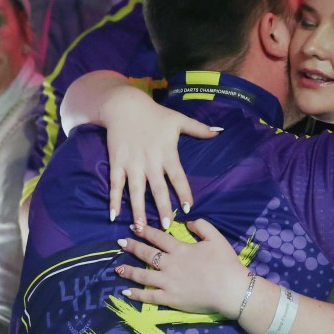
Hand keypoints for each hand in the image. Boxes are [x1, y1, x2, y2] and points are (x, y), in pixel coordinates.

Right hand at [101, 86, 221, 230]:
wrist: (125, 105)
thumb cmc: (155, 114)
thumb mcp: (179, 119)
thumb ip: (199, 128)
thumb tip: (219, 132)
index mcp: (167, 153)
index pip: (178, 177)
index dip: (184, 193)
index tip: (188, 208)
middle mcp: (150, 161)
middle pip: (158, 189)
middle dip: (162, 208)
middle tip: (167, 227)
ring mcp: (132, 164)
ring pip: (136, 191)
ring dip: (138, 209)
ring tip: (141, 227)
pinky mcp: (117, 163)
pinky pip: (115, 185)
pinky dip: (113, 200)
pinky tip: (114, 216)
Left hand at [115, 220, 249, 316]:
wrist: (230, 289)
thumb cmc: (225, 263)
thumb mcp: (217, 238)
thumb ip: (202, 226)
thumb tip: (188, 223)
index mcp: (180, 249)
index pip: (158, 238)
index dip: (145, 231)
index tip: (134, 227)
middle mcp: (170, 264)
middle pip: (146, 254)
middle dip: (132, 247)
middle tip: (120, 243)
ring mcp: (168, 282)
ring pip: (143, 275)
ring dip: (129, 271)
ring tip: (117, 268)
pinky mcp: (170, 299)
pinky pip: (149, 296)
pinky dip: (136, 294)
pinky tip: (126, 292)